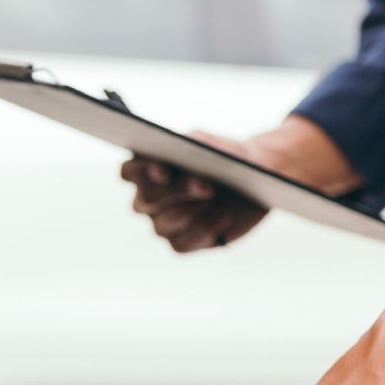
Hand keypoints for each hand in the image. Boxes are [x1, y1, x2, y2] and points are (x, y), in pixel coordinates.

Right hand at [120, 131, 267, 252]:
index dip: (140, 172)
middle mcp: (149, 198)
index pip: (128, 171)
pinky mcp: (180, 242)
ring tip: (218, 197)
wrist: (255, 181)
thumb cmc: (228, 157)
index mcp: (149, 167)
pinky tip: (224, 215)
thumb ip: (200, 141)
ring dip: (194, 211)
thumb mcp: (218, 144)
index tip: (164, 171)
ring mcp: (162, 223)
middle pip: (146, 200)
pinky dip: (207, 228)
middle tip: (206, 186)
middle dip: (176, 192)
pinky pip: (182, 242)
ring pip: (163, 224)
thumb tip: (191, 145)